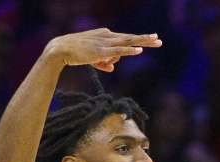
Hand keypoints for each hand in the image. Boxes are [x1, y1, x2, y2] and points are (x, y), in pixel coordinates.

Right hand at [44, 28, 161, 71]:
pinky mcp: (102, 50)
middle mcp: (107, 36)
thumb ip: (104, 62)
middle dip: (145, 39)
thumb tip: (113, 68)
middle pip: (130, 38)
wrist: (60, 49)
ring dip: (142, 41)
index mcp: (106, 36)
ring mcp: (105, 43)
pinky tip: (139, 51)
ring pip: (128, 41)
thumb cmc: (75, 53)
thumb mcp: (93, 58)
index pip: (126, 37)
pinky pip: (119, 50)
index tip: (152, 37)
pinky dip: (129, 50)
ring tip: (155, 41)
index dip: (139, 38)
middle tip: (159, 40)